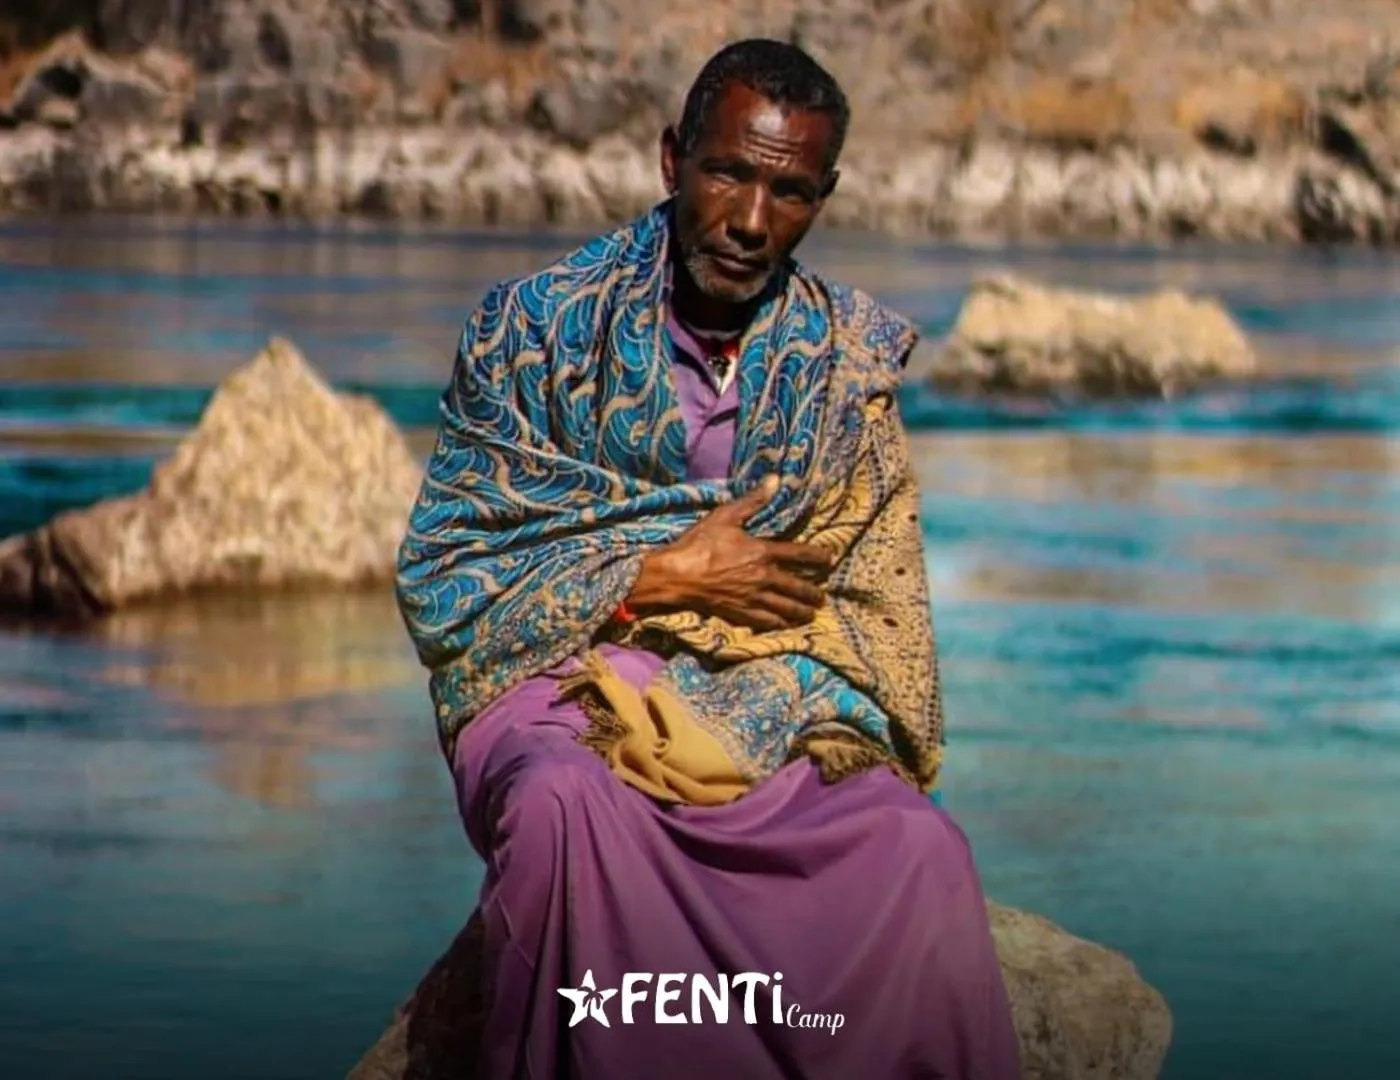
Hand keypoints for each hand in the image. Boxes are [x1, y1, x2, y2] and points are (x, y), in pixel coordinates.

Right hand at [627, 477, 833, 631]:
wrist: (677, 575)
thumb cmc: (699, 543)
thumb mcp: (726, 516)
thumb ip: (753, 500)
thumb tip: (775, 480)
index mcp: (762, 552)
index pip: (800, 554)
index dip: (819, 557)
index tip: (830, 559)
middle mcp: (763, 577)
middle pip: (798, 588)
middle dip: (813, 593)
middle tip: (822, 598)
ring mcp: (753, 598)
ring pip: (786, 609)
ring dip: (801, 612)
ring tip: (810, 614)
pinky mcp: (740, 613)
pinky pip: (766, 622)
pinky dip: (779, 624)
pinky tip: (784, 625)